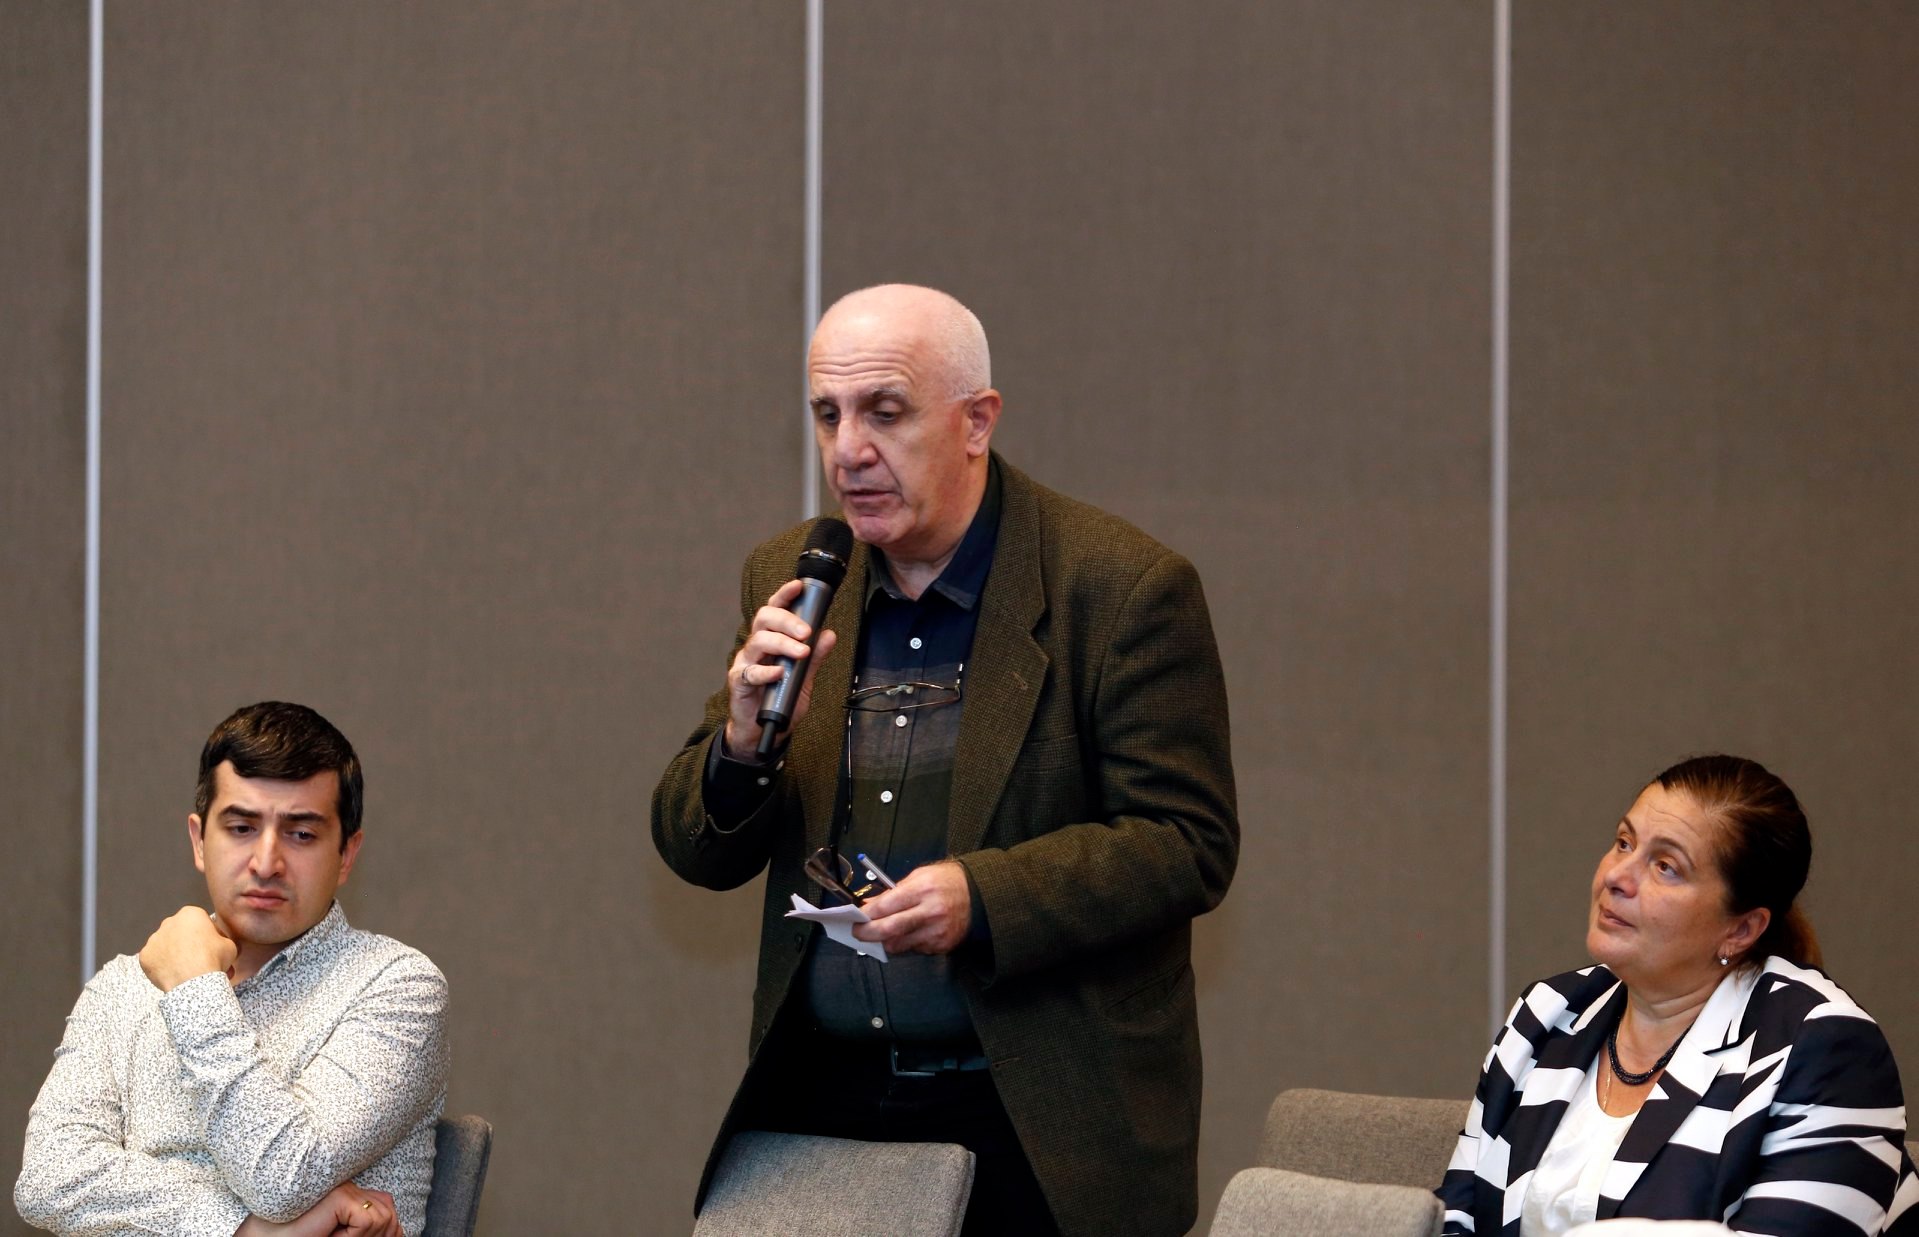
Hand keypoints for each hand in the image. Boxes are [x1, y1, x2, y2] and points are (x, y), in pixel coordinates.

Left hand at [139, 906, 237, 992]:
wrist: (192, 982)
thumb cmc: (213, 959)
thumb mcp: (230, 945)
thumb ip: (220, 940)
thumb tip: (217, 946)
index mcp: (190, 914)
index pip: (201, 921)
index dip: (209, 935)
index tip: (214, 948)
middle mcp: (169, 922)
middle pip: (181, 931)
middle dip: (190, 943)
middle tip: (200, 959)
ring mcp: (154, 939)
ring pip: (166, 945)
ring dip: (175, 954)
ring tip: (187, 970)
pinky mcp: (144, 956)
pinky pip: (155, 959)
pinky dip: (163, 965)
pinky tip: (173, 974)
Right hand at [234, 1184, 402, 1236]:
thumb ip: (368, 1230)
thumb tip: (401, 1231)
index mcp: (353, 1196)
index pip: (390, 1213)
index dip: (386, 1234)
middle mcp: (352, 1188)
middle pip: (390, 1216)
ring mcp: (345, 1188)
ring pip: (383, 1219)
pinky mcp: (340, 1195)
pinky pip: (367, 1222)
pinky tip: (329, 1233)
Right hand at [722, 577, 838, 758]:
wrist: (762, 731)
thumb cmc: (779, 700)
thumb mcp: (804, 678)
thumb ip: (814, 657)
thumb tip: (829, 635)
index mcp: (771, 640)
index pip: (774, 610)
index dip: (784, 595)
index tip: (798, 586)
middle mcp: (756, 647)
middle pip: (764, 619)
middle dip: (787, 620)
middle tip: (807, 632)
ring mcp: (746, 663)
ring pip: (758, 641)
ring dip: (782, 644)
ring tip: (801, 653)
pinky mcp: (739, 682)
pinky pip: (750, 672)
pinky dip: (767, 671)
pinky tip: (780, 672)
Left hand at [852, 861, 971, 954]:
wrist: (979, 897)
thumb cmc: (947, 882)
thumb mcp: (919, 876)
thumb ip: (893, 892)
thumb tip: (870, 905)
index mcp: (922, 890)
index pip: (885, 906)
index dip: (866, 914)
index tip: (855, 918)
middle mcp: (929, 912)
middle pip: (888, 930)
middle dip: (867, 933)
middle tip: (858, 933)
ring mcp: (936, 932)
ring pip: (898, 945)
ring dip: (885, 941)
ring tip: (881, 933)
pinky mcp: (941, 946)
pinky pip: (914, 949)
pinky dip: (906, 943)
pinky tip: (909, 933)